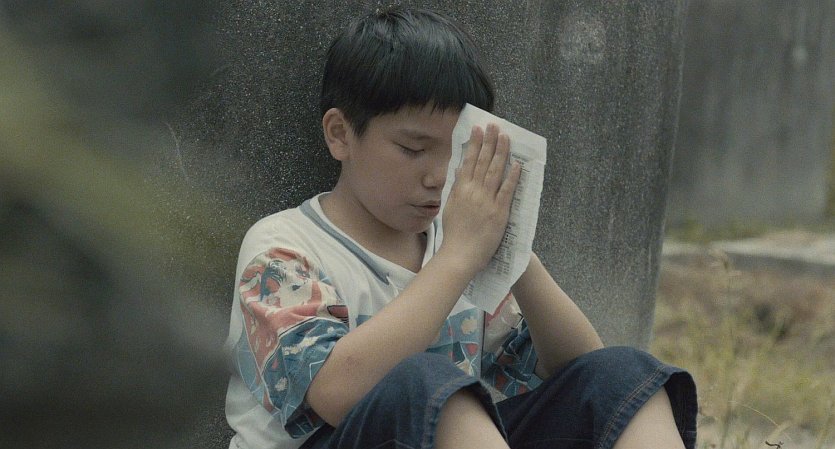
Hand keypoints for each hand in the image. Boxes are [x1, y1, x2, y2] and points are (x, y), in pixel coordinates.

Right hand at [439, 123, 521, 275]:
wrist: (459, 255)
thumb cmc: (454, 235)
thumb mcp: (450, 207)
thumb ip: (456, 188)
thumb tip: (459, 171)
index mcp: (461, 190)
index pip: (468, 161)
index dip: (474, 144)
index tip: (478, 129)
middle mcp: (473, 192)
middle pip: (483, 162)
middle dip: (489, 142)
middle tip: (494, 125)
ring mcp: (487, 201)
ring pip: (495, 171)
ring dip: (501, 152)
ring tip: (505, 137)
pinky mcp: (499, 212)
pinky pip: (507, 191)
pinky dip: (512, 177)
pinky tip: (517, 164)